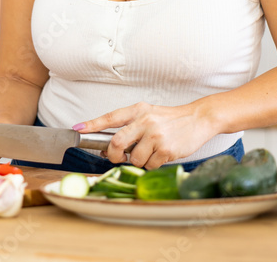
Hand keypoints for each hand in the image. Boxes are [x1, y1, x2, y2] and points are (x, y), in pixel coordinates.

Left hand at [75, 102, 215, 169]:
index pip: (110, 117)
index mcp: (138, 110)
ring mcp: (156, 135)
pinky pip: (149, 165)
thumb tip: (108, 146)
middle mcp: (145, 121)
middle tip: (117, 157)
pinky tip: (161, 155)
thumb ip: (131, 125)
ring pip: (133, 158)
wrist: (199, 119)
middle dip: (113, 155)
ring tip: (149, 152)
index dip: (92, 124)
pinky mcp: (166, 149)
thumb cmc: (171, 119)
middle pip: (116, 142)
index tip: (77, 129)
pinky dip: (152, 164)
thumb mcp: (149, 114)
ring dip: (138, 161)